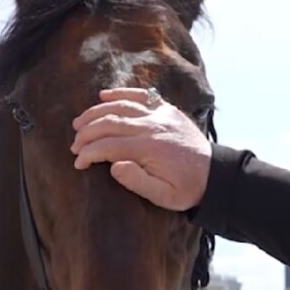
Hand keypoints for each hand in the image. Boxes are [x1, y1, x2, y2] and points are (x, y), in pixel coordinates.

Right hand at [70, 88, 211, 211]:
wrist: (215, 174)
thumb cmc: (187, 189)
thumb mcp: (164, 196)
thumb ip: (137, 182)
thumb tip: (114, 166)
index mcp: (149, 148)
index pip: (107, 146)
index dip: (88, 153)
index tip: (78, 163)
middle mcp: (152, 126)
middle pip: (108, 122)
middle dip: (86, 133)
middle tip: (74, 145)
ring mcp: (160, 114)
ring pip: (120, 106)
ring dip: (96, 112)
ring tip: (79, 123)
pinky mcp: (167, 109)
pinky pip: (140, 95)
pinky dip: (120, 93)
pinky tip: (103, 95)